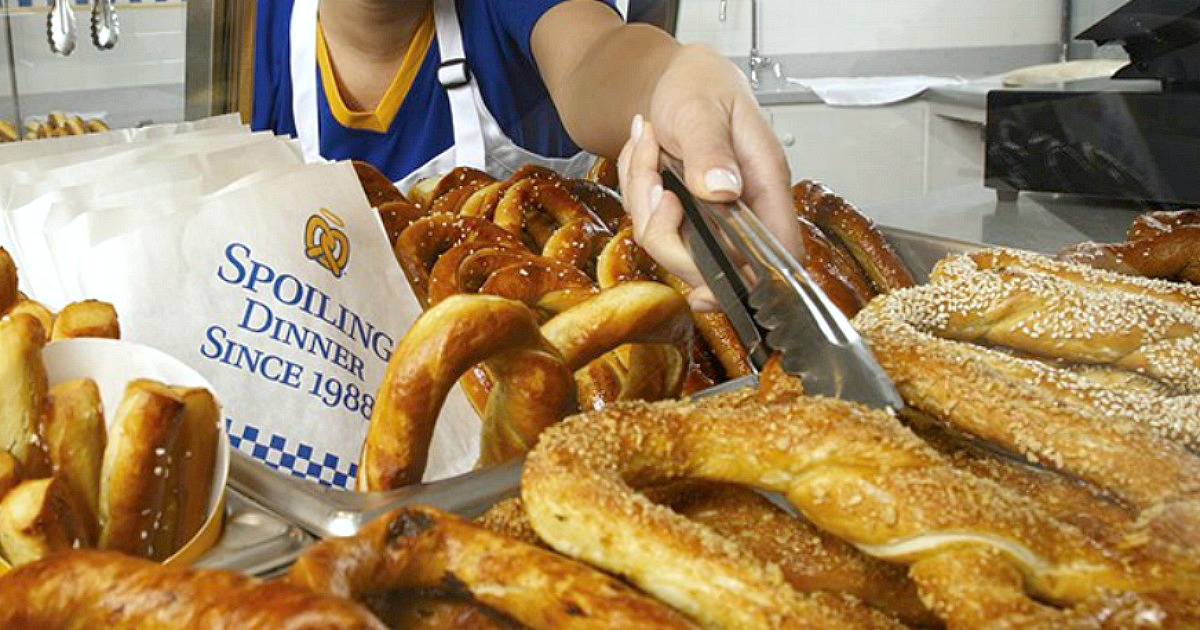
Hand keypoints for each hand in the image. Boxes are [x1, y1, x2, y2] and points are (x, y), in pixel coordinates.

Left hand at [617, 44, 801, 310]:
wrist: (675, 77)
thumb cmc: (702, 85)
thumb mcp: (703, 108)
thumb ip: (711, 149)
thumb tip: (723, 189)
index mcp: (764, 184)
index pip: (775, 253)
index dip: (750, 284)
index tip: (707, 290)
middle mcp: (741, 209)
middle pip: (709, 265)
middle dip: (666, 231)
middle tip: (656, 183)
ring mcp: (710, 217)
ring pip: (670, 245)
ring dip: (644, 199)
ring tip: (648, 149)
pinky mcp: (683, 216)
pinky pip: (650, 225)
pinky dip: (636, 191)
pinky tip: (645, 154)